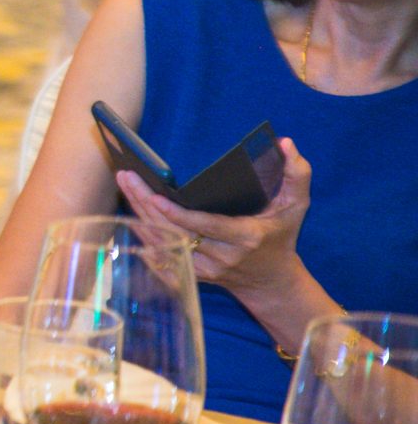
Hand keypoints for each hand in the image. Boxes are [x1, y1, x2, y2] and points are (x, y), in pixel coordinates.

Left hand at [119, 141, 313, 303]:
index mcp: (245, 237)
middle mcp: (221, 256)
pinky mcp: (191, 275)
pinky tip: (128, 213)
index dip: (179, 215)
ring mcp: (204, 269)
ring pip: (163, 244)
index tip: (157, 196)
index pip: (206, 226)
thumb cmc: (282, 235)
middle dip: (147, 204)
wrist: (271, 280)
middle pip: (175, 232)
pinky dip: (143, 236)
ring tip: (125, 183)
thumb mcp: (297, 206)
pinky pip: (160, 258)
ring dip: (139, 215)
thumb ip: (297, 174)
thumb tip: (285, 143)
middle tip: (127, 175)